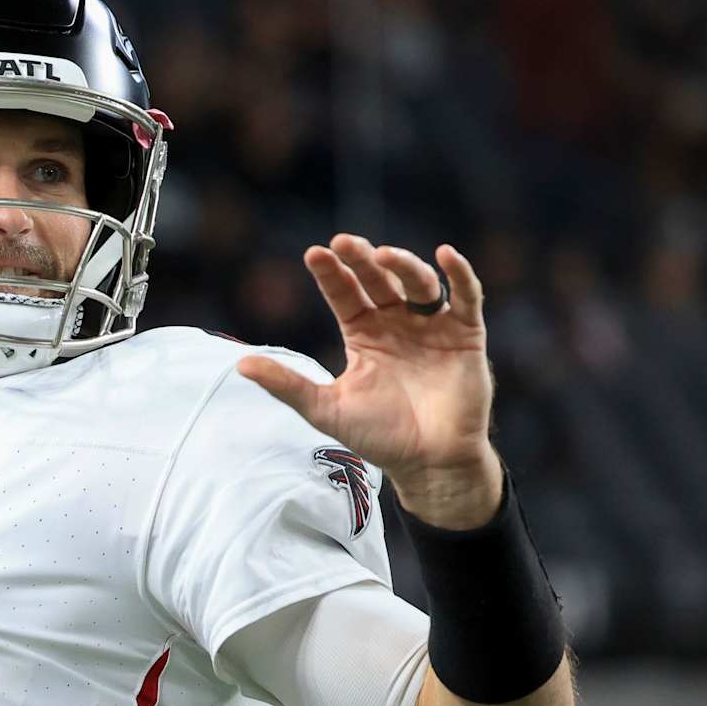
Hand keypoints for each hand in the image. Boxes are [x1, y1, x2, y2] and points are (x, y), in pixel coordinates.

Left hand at [236, 233, 502, 527]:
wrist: (428, 463)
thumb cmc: (378, 436)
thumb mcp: (325, 408)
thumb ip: (287, 385)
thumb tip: (240, 364)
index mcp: (364, 334)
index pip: (344, 294)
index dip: (331, 274)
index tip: (314, 254)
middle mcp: (396, 324)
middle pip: (378, 280)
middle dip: (361, 260)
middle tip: (344, 242)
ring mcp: (431, 327)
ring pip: (418, 283)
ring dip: (402, 265)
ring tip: (382, 255)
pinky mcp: (466, 335)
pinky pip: (467, 297)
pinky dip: (460, 274)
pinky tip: (446, 254)